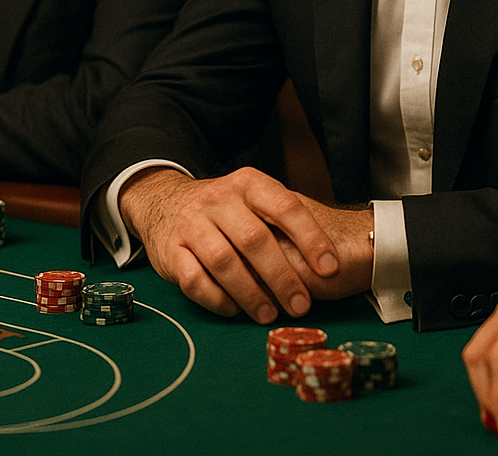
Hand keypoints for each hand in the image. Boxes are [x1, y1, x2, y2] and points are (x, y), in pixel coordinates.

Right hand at [117, 166, 367, 324]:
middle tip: (302, 305)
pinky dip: (218, 300)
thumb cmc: (226, 212)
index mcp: (247, 183)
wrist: (164, 202)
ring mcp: (190, 223)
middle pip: (254, 239)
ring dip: (252, 293)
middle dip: (282, 276)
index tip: (330, 268)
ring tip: (270, 314)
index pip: (285, 207)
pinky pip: (195, 281)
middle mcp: (217, 199)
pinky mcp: (170, 250)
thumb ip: (285, 223)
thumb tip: (333, 263)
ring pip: (224, 262)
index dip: (311, 238)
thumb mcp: (254, 202)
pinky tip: (235, 309)